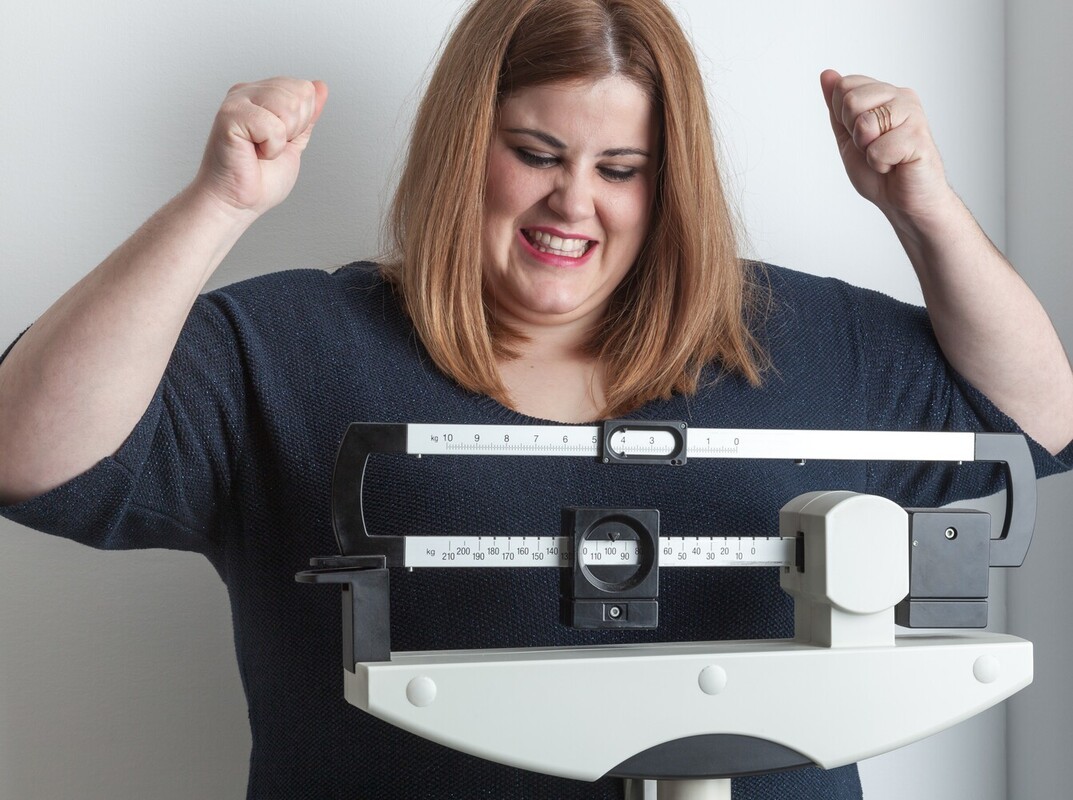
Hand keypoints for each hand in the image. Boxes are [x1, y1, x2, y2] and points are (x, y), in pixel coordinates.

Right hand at [192, 77, 327, 218]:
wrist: (238, 202)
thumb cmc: (259, 177)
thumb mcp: (295, 140)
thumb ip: (307, 114)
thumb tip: (320, 86)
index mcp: (262, 94)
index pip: (304, 89)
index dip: (302, 122)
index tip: (279, 140)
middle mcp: (247, 91)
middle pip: (299, 94)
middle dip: (294, 129)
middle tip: (268, 147)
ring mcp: (237, 101)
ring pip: (288, 106)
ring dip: (282, 139)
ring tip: (260, 149)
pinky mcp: (230, 116)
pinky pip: (273, 126)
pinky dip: (271, 148)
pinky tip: (253, 153)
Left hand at [820, 69, 953, 227]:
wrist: (904, 202)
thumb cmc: (880, 172)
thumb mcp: (848, 137)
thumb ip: (837, 107)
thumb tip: (827, 74)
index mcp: (884, 94)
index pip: (844, 86)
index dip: (843, 117)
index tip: (861, 135)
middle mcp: (902, 97)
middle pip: (852, 100)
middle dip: (854, 133)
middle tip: (874, 147)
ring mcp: (914, 115)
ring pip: (865, 123)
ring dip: (867, 150)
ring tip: (886, 156)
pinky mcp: (920, 137)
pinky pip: (878, 149)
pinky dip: (880, 164)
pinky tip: (896, 165)